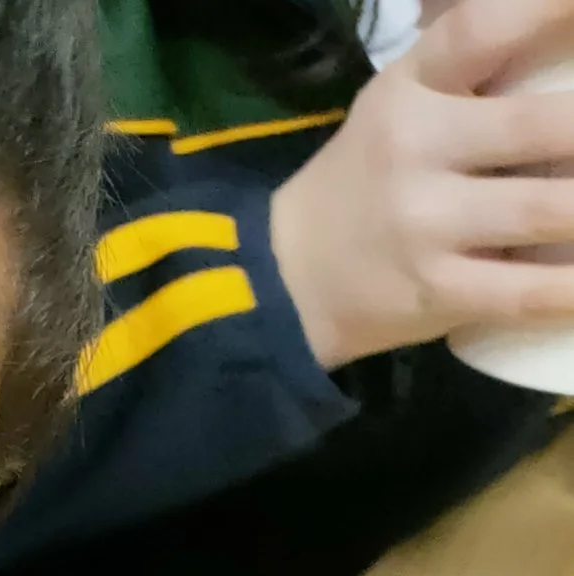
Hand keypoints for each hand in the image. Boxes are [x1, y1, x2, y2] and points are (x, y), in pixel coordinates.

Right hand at [271, 0, 573, 367]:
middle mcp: (418, 148)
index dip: (549, 8)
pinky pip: (525, 292)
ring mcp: (426, 227)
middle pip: (542, 128)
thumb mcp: (402, 99)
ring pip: (547, 211)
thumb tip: (562, 30)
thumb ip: (474, 66)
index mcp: (412, 88)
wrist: (282, 281)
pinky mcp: (434, 294)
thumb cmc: (365, 178)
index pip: (483, 29)